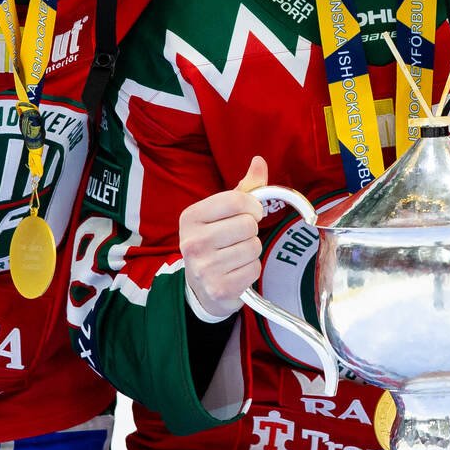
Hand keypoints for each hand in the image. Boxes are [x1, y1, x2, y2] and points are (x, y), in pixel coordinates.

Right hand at [180, 156, 271, 316]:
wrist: (200, 287)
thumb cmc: (215, 242)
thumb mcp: (222, 213)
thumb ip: (244, 188)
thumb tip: (259, 161)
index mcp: (190, 217)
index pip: (236, 200)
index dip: (253, 205)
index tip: (252, 212)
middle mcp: (192, 242)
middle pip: (247, 225)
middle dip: (251, 230)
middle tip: (239, 237)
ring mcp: (204, 267)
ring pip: (253, 247)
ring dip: (252, 250)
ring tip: (235, 255)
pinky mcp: (218, 288)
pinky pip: (254, 269)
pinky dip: (251, 269)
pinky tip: (236, 271)